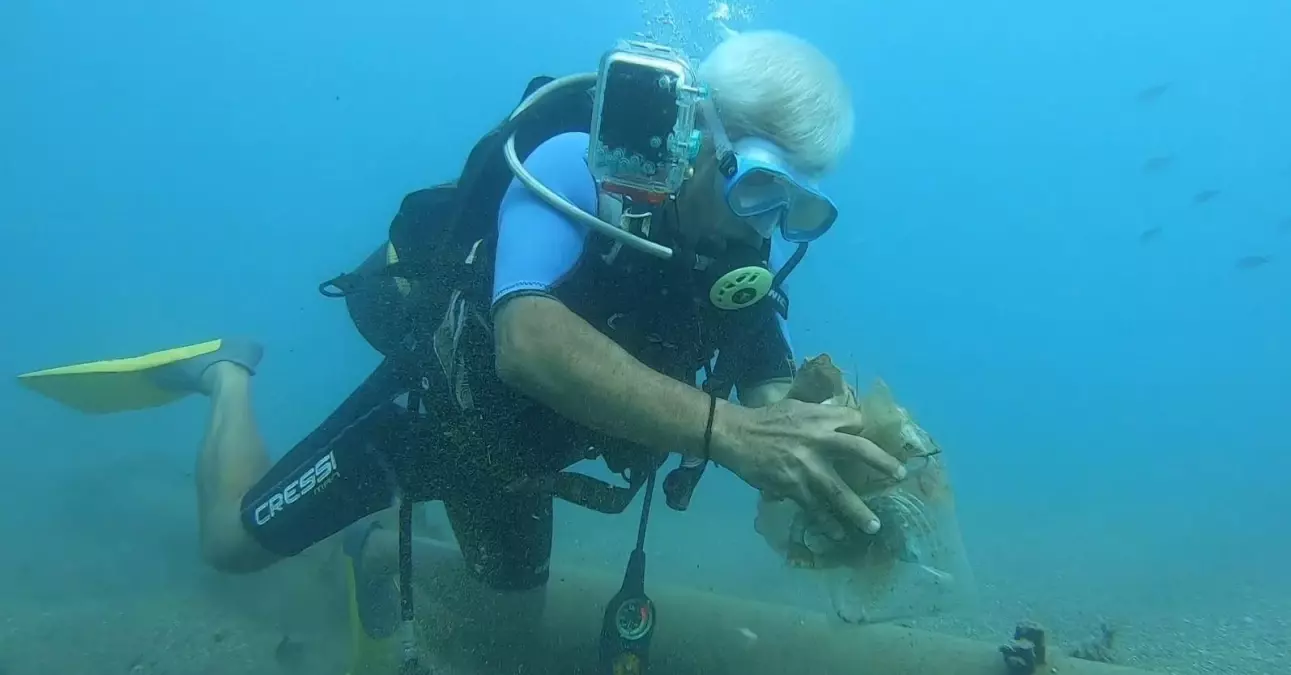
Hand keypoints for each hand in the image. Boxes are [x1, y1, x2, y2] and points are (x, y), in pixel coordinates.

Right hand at [712, 398, 905, 534]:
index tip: (870, 439)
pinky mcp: (793, 487)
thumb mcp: (796, 407)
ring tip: (874, 526)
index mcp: (820, 418)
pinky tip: (838, 534)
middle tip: (900, 475)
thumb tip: (842, 421)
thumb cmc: (766, 419)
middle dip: (882, 463)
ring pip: (839, 492)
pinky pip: (815, 509)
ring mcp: (807, 467)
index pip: (854, 420)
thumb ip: (821, 416)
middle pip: (858, 451)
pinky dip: (827, 523)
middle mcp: (818, 441)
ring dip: (858, 511)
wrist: (737, 435)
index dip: (864, 429)